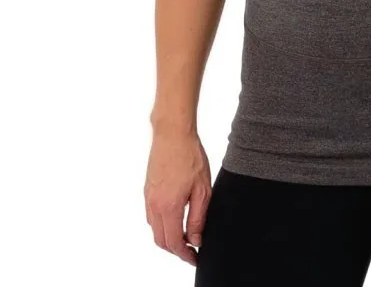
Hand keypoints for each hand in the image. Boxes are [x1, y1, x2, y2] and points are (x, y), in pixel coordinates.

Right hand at [144, 128, 211, 265]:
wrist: (172, 134)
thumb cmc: (190, 156)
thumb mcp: (202, 189)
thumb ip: (197, 218)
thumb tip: (195, 240)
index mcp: (168, 207)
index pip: (173, 243)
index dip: (184, 255)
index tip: (194, 258)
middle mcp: (153, 205)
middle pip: (160, 240)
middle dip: (175, 249)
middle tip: (191, 249)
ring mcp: (148, 197)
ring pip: (154, 229)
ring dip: (167, 237)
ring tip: (185, 235)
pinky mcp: (147, 189)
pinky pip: (151, 215)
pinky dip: (162, 224)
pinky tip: (175, 217)